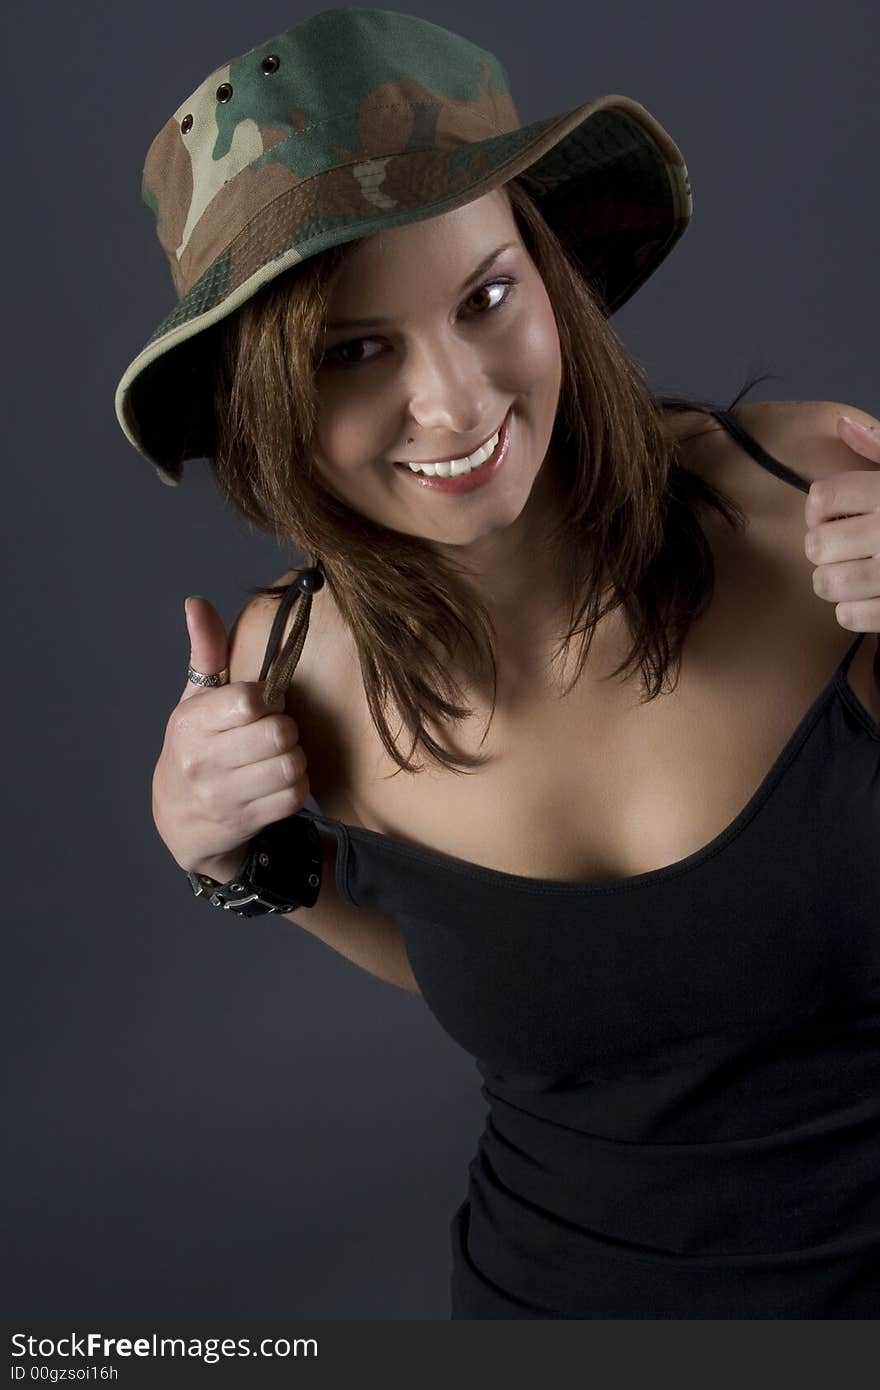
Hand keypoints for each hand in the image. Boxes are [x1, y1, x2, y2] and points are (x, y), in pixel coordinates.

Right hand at [151, 595, 310, 878]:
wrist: (178, 817)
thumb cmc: (196, 746)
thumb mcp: (194, 700)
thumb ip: (206, 652)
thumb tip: (196, 602)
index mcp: (191, 723)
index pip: (250, 701)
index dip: (267, 701)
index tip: (260, 706)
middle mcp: (202, 761)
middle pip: (279, 734)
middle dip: (286, 730)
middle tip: (274, 733)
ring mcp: (222, 796)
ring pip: (291, 766)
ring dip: (295, 760)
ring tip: (279, 757)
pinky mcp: (244, 821)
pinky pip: (294, 797)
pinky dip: (296, 787)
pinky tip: (280, 781)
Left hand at [804, 416, 879, 664]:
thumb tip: (842, 424)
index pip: (823, 497)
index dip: (820, 506)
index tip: (832, 512)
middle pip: (817, 545)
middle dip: (823, 546)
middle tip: (842, 546)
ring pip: (826, 583)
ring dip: (832, 579)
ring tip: (852, 571)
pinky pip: (849, 616)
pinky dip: (852, 610)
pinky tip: (869, 596)